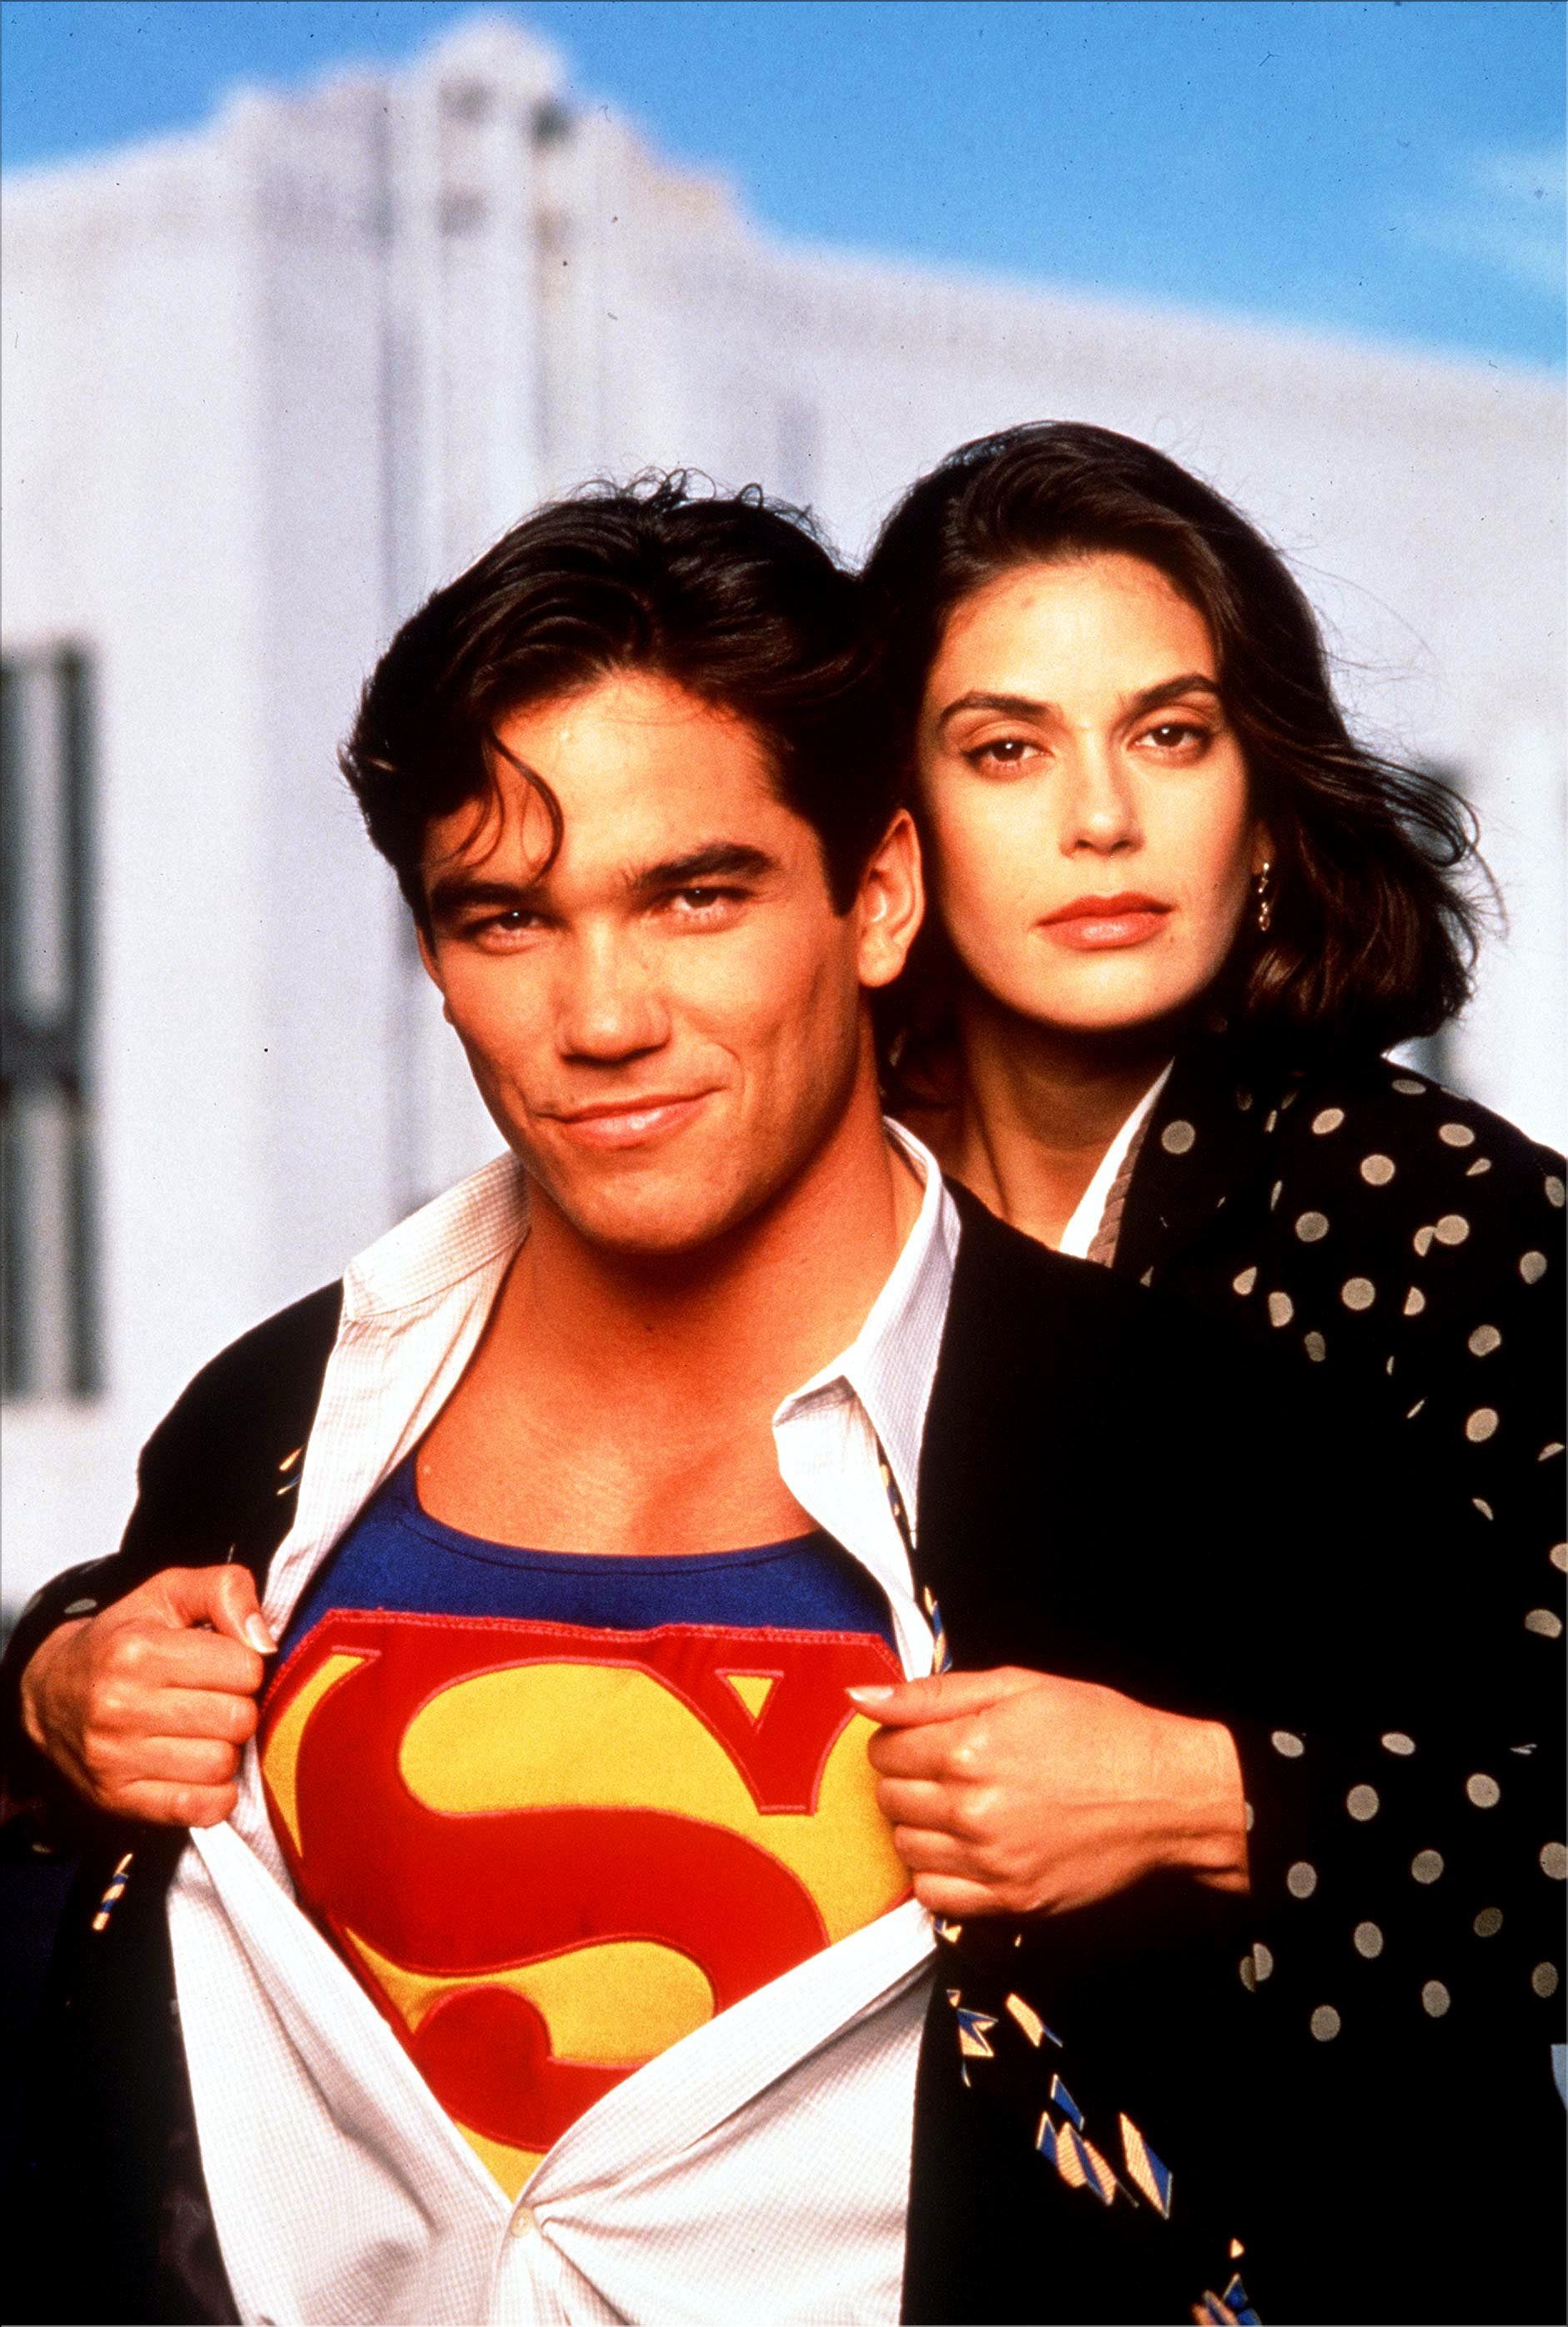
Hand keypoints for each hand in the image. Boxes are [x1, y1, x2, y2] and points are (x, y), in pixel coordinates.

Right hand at [20, 1566, 274, 1826]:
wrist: (50, 1694)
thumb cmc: (122, 1640)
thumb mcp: (168, 1593)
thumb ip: (225, 1591)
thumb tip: (264, 1643)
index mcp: (136, 1650)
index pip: (245, 1668)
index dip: (246, 1665)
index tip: (224, 1665)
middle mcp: (119, 1706)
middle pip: (238, 1720)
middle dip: (239, 1707)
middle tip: (215, 1700)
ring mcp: (114, 1758)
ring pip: (222, 1764)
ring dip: (225, 1749)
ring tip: (201, 1731)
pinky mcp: (117, 1799)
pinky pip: (201, 1808)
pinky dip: (214, 1793)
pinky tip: (198, 1769)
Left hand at [853, 1665, 1247, 1919]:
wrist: (1168, 1794)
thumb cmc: (1100, 1731)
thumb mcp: (1019, 1686)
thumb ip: (932, 1694)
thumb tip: (862, 1697)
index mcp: (969, 1749)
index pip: (885, 1750)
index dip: (900, 1740)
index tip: (926, 1740)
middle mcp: (972, 1809)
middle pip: (889, 1799)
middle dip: (906, 1780)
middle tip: (945, 1771)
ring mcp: (991, 1862)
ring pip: (905, 1848)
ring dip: (919, 1826)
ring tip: (958, 1808)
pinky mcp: (1012, 1901)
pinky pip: (934, 1897)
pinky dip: (936, 1874)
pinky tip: (964, 1850)